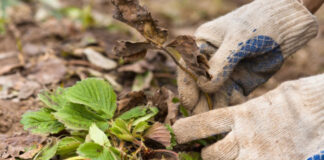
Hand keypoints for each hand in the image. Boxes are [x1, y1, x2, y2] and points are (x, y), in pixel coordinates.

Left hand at [173, 74, 323, 159]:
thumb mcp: (269, 100)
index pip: (204, 124)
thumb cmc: (300, 101)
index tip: (176, 132)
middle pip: (211, 154)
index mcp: (243, 115)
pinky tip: (244, 158)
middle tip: (206, 152)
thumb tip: (230, 120)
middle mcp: (247, 137)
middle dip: (206, 155)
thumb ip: (246, 113)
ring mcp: (260, 154)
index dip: (187, 130)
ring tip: (227, 156)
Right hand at [177, 0, 317, 112]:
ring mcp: (223, 75)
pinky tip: (237, 107)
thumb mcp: (238, 40)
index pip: (188, 71)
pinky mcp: (238, 84)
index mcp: (200, 47)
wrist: (285, 27)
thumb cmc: (258, 24)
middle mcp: (208, 63)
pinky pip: (230, 100)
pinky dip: (232, 106)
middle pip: (198, 88)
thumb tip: (204, 86)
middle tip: (205, 119)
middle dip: (200, 104)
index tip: (192, 106)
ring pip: (213, 97)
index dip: (188, 89)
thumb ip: (221, 63)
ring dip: (215, 108)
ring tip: (222, 116)